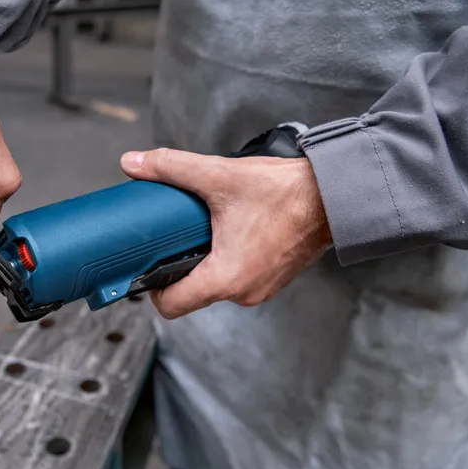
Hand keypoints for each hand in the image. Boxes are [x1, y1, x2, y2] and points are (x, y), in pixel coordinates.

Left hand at [120, 149, 331, 318]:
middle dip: (179, 267)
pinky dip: (227, 260)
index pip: (171, 306)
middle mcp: (243, 293)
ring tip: (203, 231)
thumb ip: (171, 168)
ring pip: (216, 284)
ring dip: (205, 262)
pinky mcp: (272, 279)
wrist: (334, 195)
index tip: (147, 265)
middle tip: (174, 238)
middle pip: (192, 293)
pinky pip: (238, 278)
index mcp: (225, 278)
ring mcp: (261, 289)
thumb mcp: (218, 176)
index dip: (152, 288)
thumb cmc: (285, 192)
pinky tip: (228, 233)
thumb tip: (134, 162)